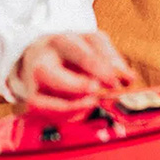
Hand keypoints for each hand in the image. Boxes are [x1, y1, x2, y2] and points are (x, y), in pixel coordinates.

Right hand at [7, 32, 136, 110]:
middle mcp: (40, 63)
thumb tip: (127, 78)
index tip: (115, 82)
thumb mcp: (94, 43)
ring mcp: (31, 86)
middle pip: (48, 75)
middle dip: (75, 87)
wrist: (41, 55)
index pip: (77, 52)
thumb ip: (112, 58)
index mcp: (60, 43)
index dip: (98, 69)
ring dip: (69, 108)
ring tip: (91, 103)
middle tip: (96, 92)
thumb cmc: (72, 50)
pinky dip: (64, 117)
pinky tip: (82, 111)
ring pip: (39, 102)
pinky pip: (43, 116)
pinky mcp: (31, 104)